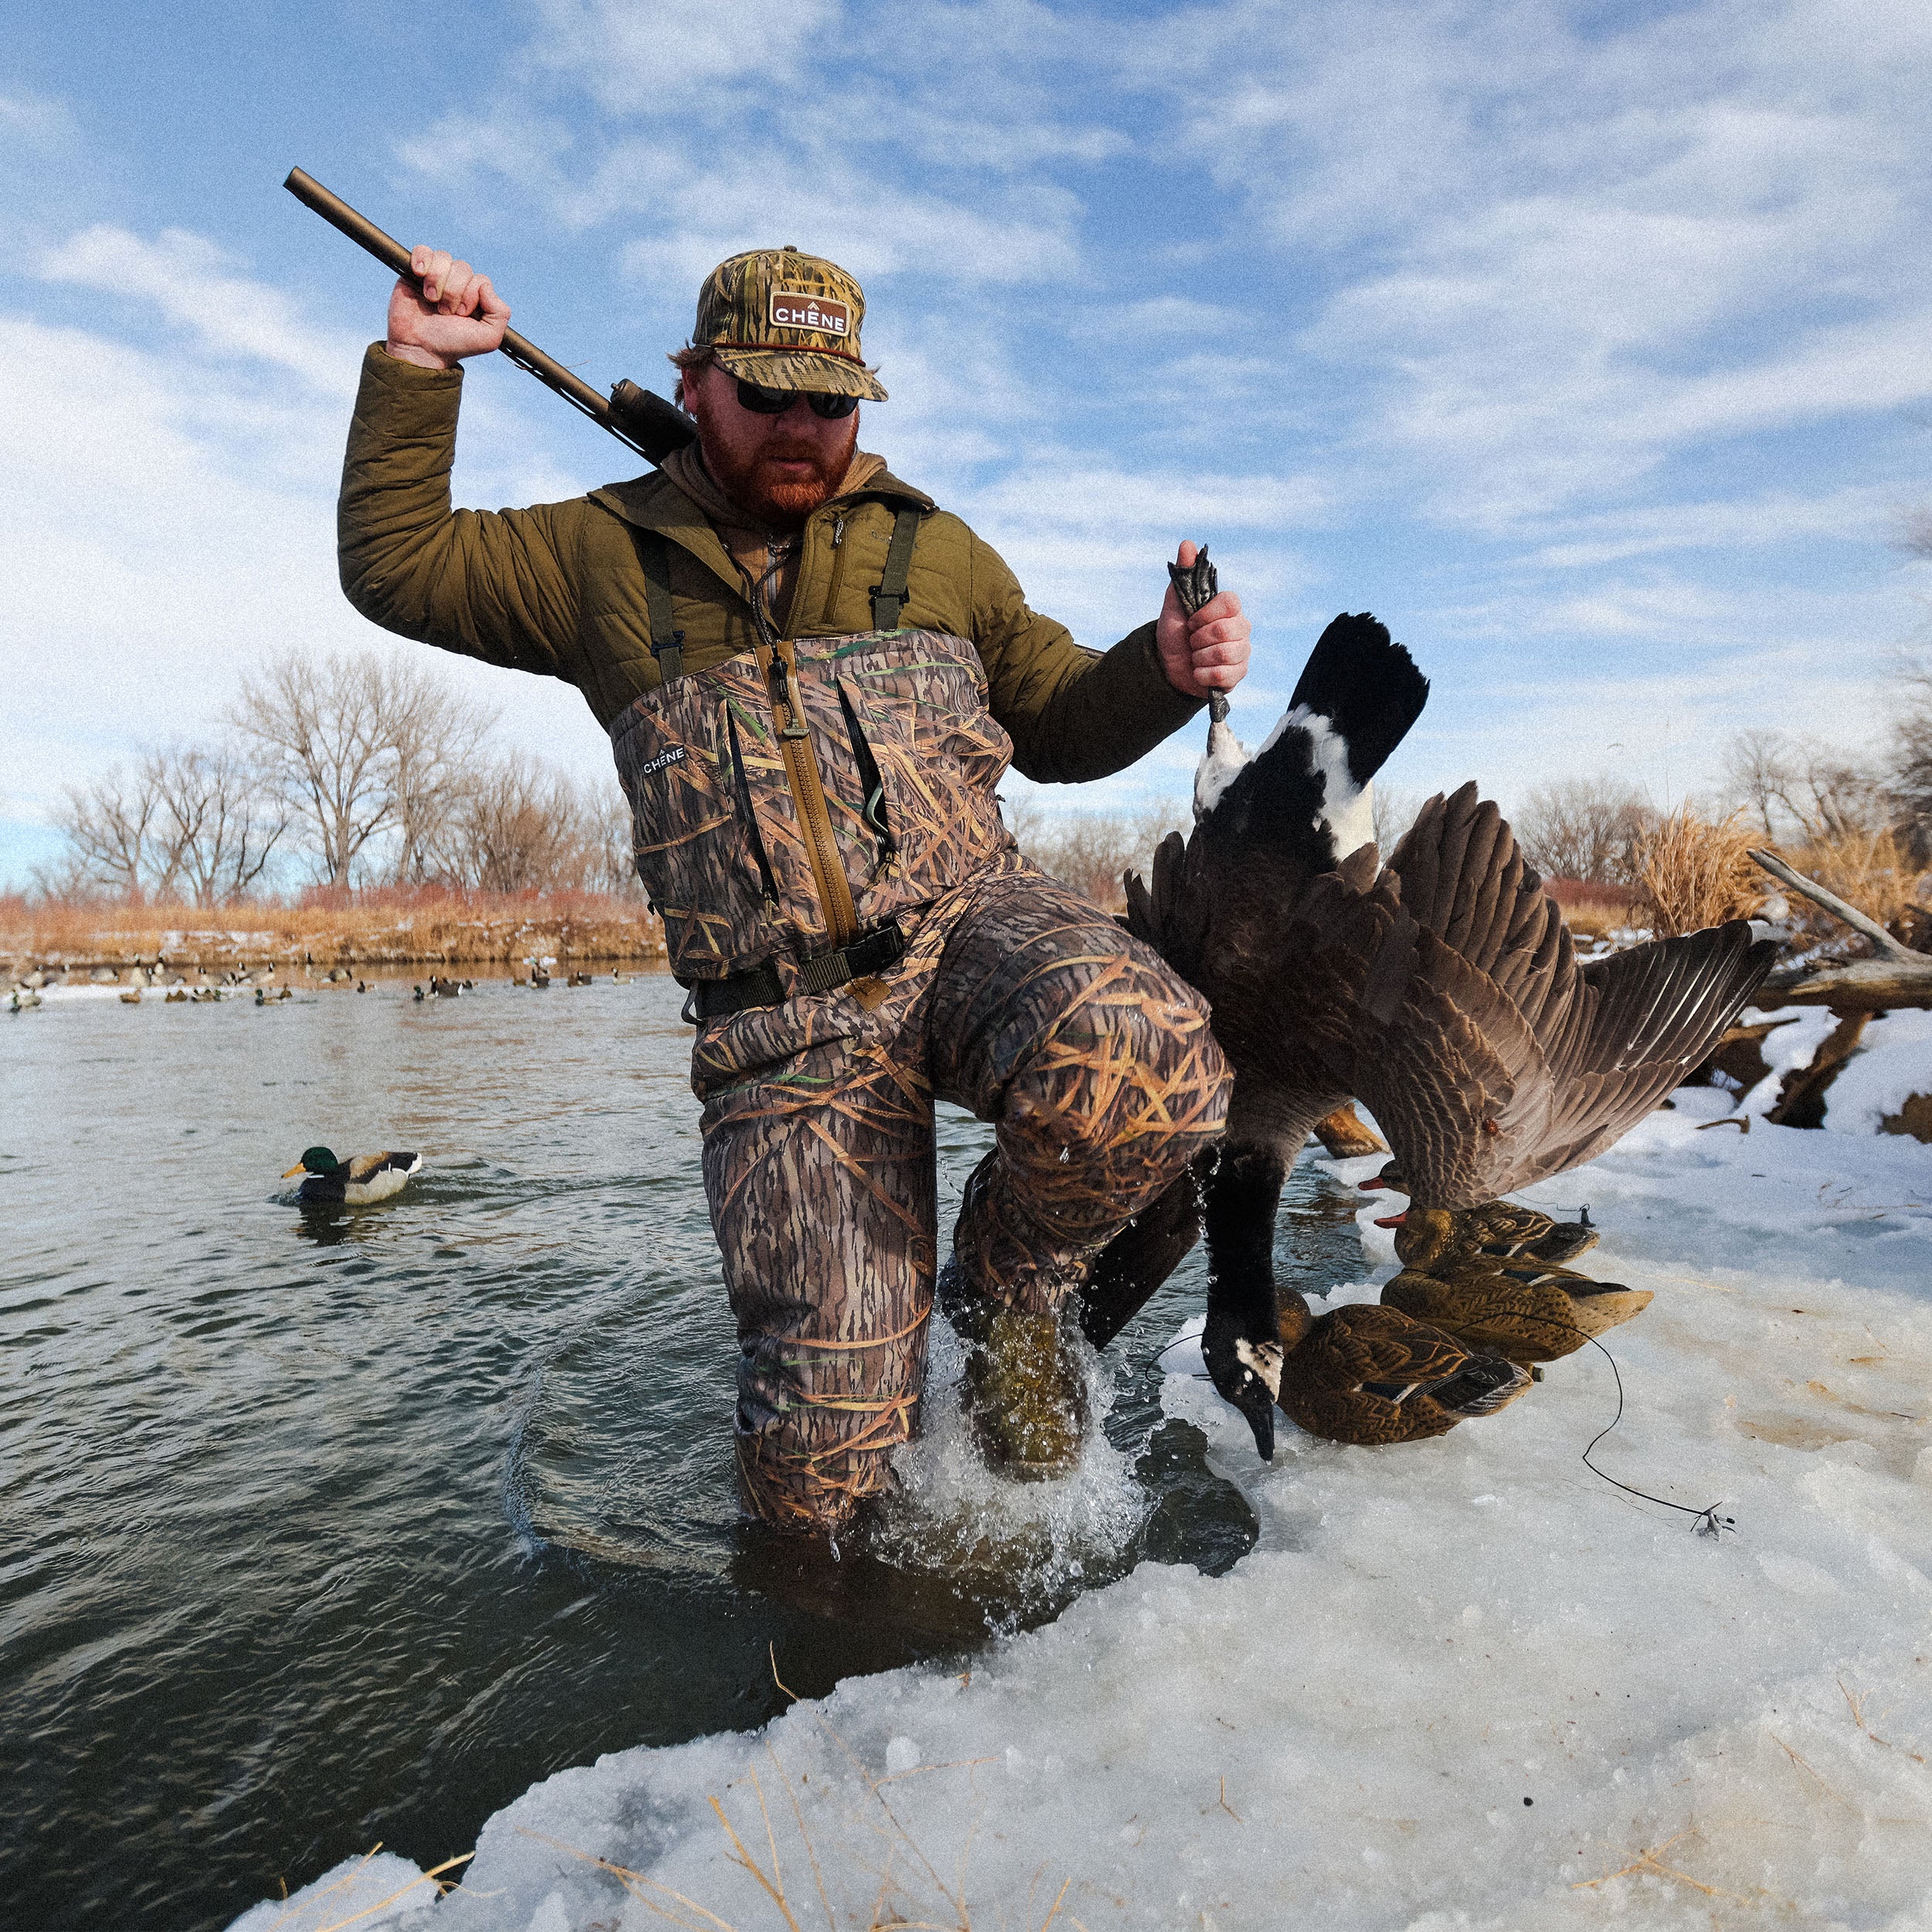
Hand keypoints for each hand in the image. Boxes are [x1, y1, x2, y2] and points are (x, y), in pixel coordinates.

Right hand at [383, 246, 509, 369]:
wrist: (421, 349)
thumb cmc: (454, 345)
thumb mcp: (489, 338)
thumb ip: (501, 313)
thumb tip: (485, 285)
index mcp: (476, 297)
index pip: (480, 280)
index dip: (471, 296)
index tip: (461, 315)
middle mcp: (457, 284)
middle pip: (462, 268)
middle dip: (454, 292)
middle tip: (445, 312)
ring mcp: (436, 277)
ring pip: (444, 259)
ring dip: (438, 281)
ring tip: (431, 301)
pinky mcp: (414, 272)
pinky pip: (422, 250)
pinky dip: (422, 259)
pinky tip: (419, 274)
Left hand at [1156, 540, 1249, 700]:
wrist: (1168, 666)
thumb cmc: (1176, 632)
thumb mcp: (1175, 602)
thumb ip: (1184, 573)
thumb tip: (1187, 543)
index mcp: (1230, 609)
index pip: (1230, 602)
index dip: (1205, 614)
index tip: (1190, 622)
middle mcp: (1242, 628)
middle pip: (1225, 630)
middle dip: (1198, 639)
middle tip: (1192, 641)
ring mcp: (1243, 652)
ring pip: (1225, 654)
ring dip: (1199, 658)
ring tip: (1195, 657)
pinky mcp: (1239, 674)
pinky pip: (1224, 675)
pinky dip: (1203, 675)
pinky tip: (1198, 672)